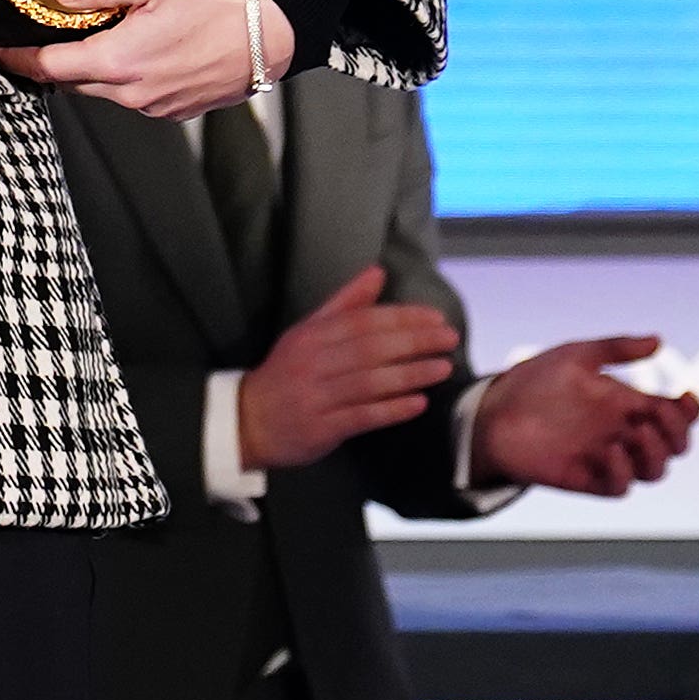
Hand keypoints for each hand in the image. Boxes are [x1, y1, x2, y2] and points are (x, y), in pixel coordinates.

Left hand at [0, 0, 286, 119]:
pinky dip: (126, 74)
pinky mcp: (180, 108)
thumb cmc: (226, 3)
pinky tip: (137, 47)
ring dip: (93, 66)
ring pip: (106, 89)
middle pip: (73, 80)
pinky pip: (137, 94)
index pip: (47, 67)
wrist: (282, 31)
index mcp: (119, 63)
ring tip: (92, 34)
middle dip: (51, 61)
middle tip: (36, 35)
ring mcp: (158, 106)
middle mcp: (134, 94)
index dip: (15, 57)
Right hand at [237, 265, 459, 471]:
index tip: (435, 317)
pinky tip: (418, 404)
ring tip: (443, 368)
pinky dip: (392, 410)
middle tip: (449, 338)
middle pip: (369, 349)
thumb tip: (377, 272)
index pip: (361, 321)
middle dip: (413, 342)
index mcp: (311, 336)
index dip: (400, 318)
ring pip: (369, 382)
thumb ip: (345, 303)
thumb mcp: (308, 332)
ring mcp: (317, 396)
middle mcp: (313, 363)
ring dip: (410, 374)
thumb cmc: (287, 372)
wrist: (250, 420)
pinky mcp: (323, 427)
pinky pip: (362, 416)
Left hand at [469, 337, 698, 495]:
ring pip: (655, 470)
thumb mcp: (574, 356)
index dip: (690, 410)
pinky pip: (619, 486)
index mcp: (626, 404)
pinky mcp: (586, 477)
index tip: (686, 396)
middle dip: (678, 433)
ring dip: (656, 454)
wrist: (490, 409)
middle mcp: (623, 433)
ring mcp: (607, 457)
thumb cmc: (533, 382)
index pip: (675, 414)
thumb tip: (659, 341)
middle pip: (674, 445)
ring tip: (637, 432)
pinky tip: (609, 450)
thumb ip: (615, 348)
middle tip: (659, 415)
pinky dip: (623, 472)